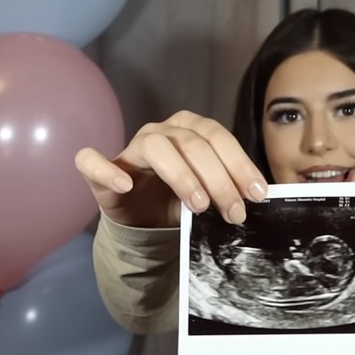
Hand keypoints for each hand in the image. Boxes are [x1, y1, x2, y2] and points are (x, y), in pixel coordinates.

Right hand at [74, 110, 267, 227]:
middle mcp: (161, 132)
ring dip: (181, 175)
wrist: (145, 224)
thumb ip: (231, 189)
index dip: (239, 164)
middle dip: (219, 179)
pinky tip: (127, 186)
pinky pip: (93, 161)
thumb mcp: (211, 195)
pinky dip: (108, 170)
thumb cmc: (181, 202)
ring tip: (199, 205)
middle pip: (192, 144)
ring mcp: (131, 149)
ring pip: (156, 147)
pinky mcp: (101, 172)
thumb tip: (261, 196)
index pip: (218, 137)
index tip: (257, 194)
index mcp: (190, 130)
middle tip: (235, 212)